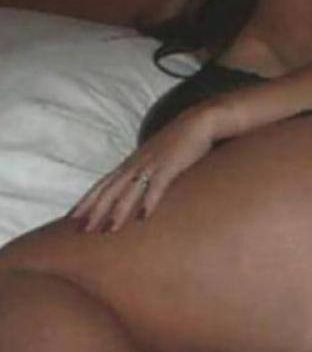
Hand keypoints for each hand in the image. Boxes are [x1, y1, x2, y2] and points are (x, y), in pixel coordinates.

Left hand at [70, 107, 215, 232]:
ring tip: (109, 229)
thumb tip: (138, 190)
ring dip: (118, 211)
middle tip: (82, 230)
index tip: (72, 217)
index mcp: (131, 163)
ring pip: (129, 190)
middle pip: (109, 190)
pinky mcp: (170, 165)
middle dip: (95, 210)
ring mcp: (152, 164)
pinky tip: (144, 216)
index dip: (87, 201)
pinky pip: (157, 186)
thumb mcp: (156, 158)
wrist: (199, 122)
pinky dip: (149, 201)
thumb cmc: (179, 142)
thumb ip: (145, 173)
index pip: (102, 184)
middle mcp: (136, 164)